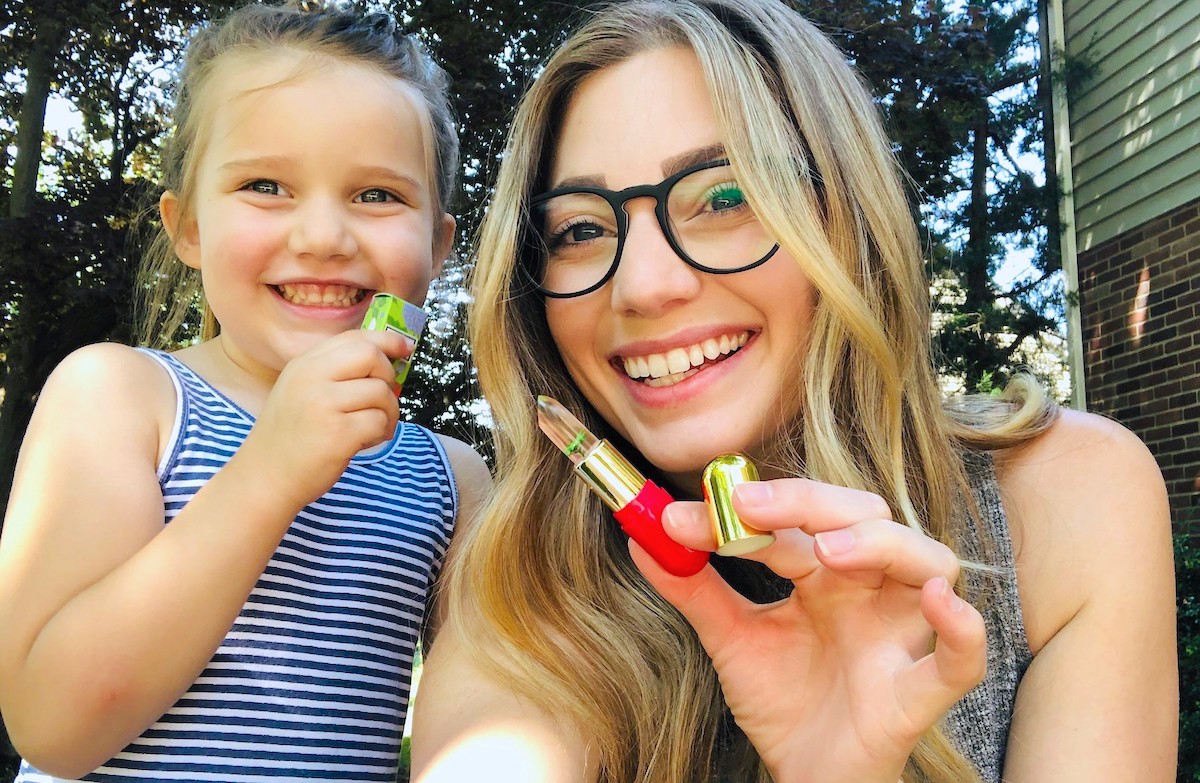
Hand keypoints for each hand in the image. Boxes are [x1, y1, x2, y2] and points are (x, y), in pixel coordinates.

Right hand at [238, 329, 410, 510]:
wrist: (264, 478)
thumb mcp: (300, 392)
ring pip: (381, 392)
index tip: (405, 349)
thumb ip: (334, 374)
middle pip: (370, 355)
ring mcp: (323, 404)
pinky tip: (365, 442)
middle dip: (388, 376)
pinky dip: (381, 433)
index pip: (353, 338)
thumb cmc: (289, 438)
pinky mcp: (338, 432)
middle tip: (383, 398)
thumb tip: (385, 362)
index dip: (386, 341)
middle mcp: (311, 378)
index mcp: (303, 365)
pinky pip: (379, 421)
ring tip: (372, 429)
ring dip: (388, 412)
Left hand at [632, 479, 986, 782]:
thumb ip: (693, 590)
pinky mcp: (916, 692)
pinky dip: (961, 629)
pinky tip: (939, 604)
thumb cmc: (784, 700)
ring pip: (927, 562)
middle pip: (866, 517)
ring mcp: (899, 636)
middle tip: (751, 507)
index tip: (680, 516)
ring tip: (828, 550)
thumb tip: (642, 539)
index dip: (742, 509)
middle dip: (810, 504)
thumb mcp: (730, 639)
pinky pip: (961, 660)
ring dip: (882, 545)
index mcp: (826, 571)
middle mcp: (870, 590)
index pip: (793, 520)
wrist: (804, 774)